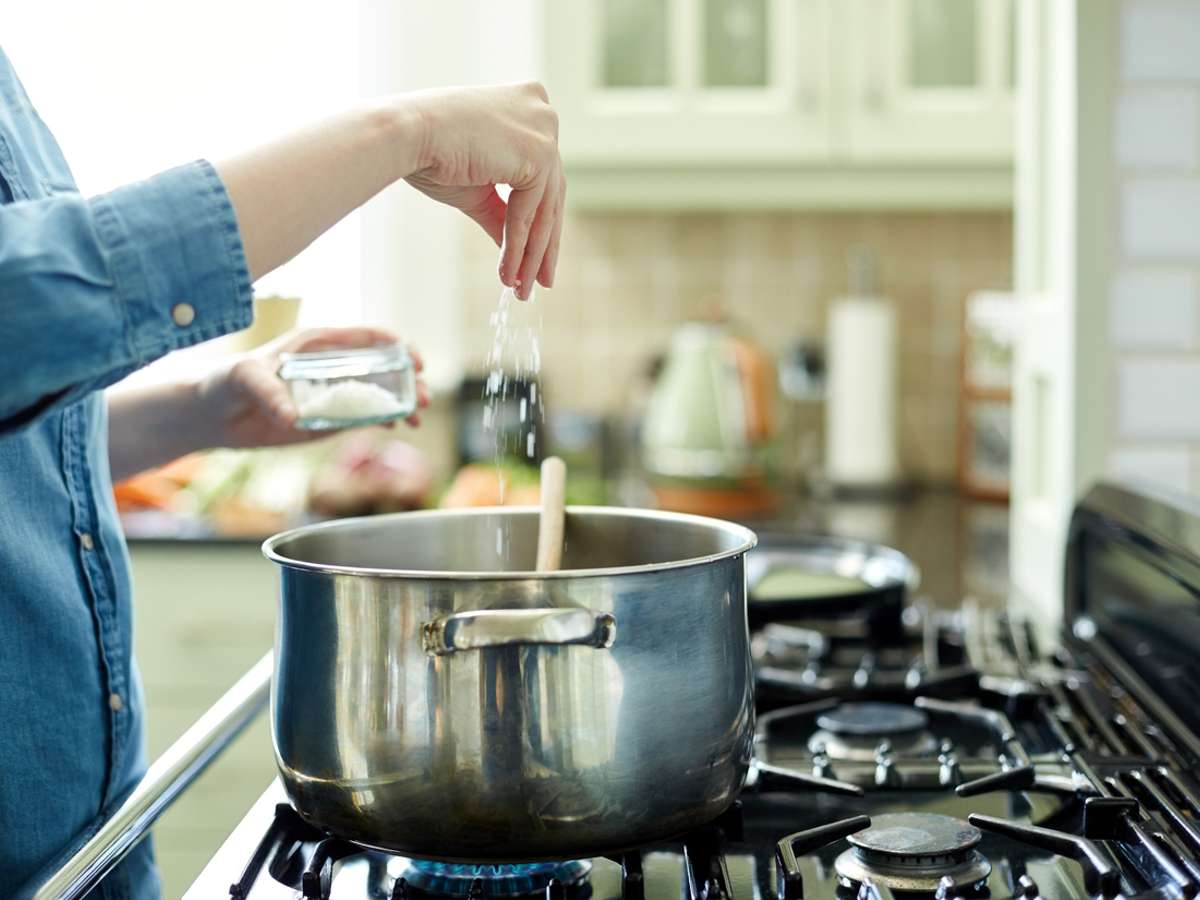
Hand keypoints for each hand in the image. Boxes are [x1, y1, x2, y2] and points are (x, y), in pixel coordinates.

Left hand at [195, 327, 430, 449]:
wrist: (214, 415)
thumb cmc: (226, 382)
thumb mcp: (243, 378)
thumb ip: (268, 392)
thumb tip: (292, 417)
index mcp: (319, 344)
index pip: (368, 337)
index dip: (397, 345)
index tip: (415, 360)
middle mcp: (334, 366)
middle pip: (384, 367)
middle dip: (409, 380)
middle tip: (424, 398)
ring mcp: (335, 392)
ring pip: (381, 393)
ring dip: (404, 402)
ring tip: (417, 418)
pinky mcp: (330, 418)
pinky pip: (366, 416)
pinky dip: (387, 419)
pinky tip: (399, 427)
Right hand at [403, 82, 564, 299]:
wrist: (405, 135)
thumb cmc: (428, 153)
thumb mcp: (476, 188)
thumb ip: (502, 213)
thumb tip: (519, 252)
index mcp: (527, 105)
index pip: (542, 175)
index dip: (538, 221)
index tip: (534, 259)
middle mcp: (542, 111)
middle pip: (550, 193)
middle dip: (542, 245)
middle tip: (538, 282)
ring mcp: (544, 129)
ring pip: (544, 207)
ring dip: (531, 254)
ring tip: (521, 288)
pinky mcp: (539, 151)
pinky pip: (530, 212)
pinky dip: (519, 246)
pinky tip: (509, 273)